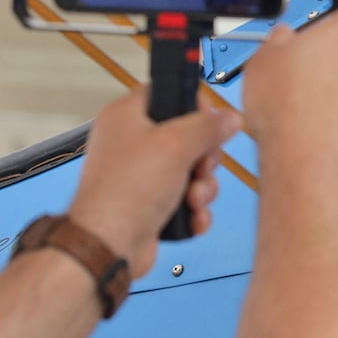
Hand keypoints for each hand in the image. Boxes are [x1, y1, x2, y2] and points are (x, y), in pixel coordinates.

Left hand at [68, 90, 241, 278]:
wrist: (109, 245)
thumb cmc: (123, 194)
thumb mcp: (176, 146)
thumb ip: (208, 127)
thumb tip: (228, 117)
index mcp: (126, 116)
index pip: (167, 92)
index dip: (192, 105)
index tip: (207, 121)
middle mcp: (131, 142)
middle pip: (187, 135)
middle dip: (204, 157)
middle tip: (200, 167)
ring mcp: (141, 174)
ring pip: (191, 169)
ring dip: (202, 187)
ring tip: (192, 198)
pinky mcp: (150, 201)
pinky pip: (186, 196)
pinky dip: (193, 208)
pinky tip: (191, 215)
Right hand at [244, 16, 337, 173]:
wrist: (308, 156)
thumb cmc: (286, 108)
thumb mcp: (262, 61)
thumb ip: (279, 41)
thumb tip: (282, 36)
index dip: (331, 30)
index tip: (318, 42)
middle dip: (332, 65)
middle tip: (304, 81)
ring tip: (308, 111)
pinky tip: (321, 130)